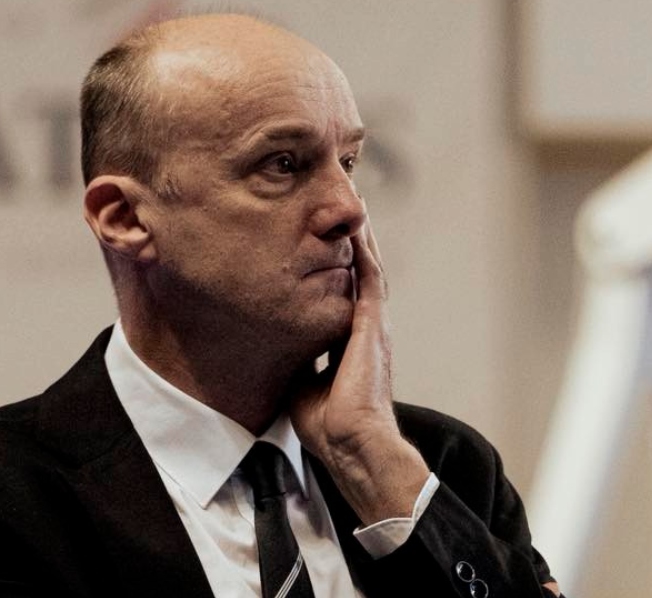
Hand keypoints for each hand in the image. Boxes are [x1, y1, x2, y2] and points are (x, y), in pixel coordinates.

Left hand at [291, 223, 429, 523]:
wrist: (351, 443)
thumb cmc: (329, 425)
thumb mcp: (303, 383)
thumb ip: (298, 360)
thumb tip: (278, 347)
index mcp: (352, 344)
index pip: (344, 296)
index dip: (339, 269)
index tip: (328, 245)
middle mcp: (367, 330)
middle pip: (362, 274)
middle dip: (356, 243)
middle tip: (349, 211)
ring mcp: (373, 326)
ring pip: (371, 269)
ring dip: (365, 238)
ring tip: (359, 207)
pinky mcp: (372, 327)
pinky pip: (370, 279)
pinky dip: (366, 252)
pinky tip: (360, 229)